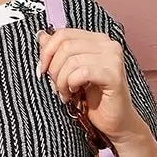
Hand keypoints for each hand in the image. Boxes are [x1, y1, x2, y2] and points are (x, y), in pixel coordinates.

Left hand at [36, 26, 146, 144]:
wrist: (115, 122)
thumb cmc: (94, 100)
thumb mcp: (70, 74)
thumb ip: (58, 53)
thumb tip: (41, 36)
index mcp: (97, 40)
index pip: (63, 34)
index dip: (47, 51)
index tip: (43, 70)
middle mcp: (108, 44)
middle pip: (65, 46)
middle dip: (54, 69)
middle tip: (56, 87)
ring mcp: (113, 58)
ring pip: (72, 60)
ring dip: (62, 81)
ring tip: (66, 94)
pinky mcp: (114, 75)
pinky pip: (82, 72)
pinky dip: (72, 84)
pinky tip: (74, 94)